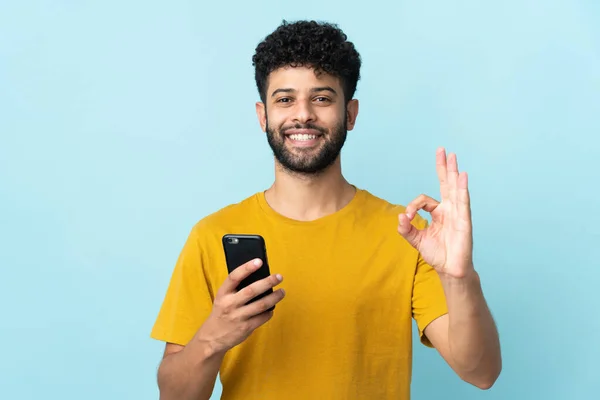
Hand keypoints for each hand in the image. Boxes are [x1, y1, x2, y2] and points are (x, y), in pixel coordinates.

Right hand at [196, 258, 284, 354]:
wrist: (211, 338)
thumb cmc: (221, 313)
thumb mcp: (222, 298)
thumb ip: (236, 289)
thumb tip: (258, 277)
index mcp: (222, 294)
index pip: (234, 277)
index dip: (246, 268)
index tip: (259, 261)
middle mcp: (230, 304)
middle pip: (251, 290)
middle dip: (267, 282)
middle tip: (279, 276)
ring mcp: (238, 317)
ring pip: (261, 305)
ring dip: (274, 297)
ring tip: (282, 291)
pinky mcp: (245, 328)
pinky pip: (262, 318)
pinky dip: (270, 312)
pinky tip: (273, 307)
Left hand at [397, 148, 472, 277]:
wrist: (449, 269)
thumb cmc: (437, 254)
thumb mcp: (416, 240)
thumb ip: (406, 229)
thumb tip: (399, 217)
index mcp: (439, 213)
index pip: (424, 200)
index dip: (413, 205)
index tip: (408, 217)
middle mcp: (449, 209)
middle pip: (446, 184)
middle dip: (444, 167)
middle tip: (442, 150)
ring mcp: (458, 213)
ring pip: (455, 188)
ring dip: (453, 172)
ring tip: (453, 156)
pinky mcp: (464, 220)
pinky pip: (463, 201)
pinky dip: (462, 188)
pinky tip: (462, 176)